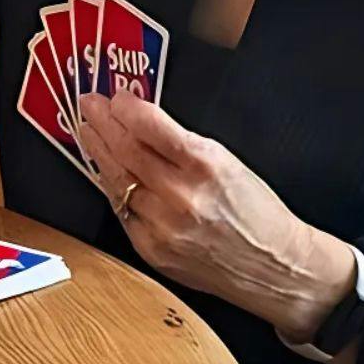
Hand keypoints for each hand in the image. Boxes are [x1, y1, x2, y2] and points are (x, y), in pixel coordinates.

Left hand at [77, 90, 357, 340]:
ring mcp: (162, 226)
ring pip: (116, 180)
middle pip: (125, 150)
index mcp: (205, 166)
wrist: (274, 266)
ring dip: (99, 152)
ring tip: (89, 133)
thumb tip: (141, 120)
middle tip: (90, 106)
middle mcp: (181, 196)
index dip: (125, 108)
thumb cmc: (256, 212)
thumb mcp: (227, 161)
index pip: (149, 127)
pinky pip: (121, 210)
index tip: (116, 97)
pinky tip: (106, 170)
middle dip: (102, 123)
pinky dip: (111, 187)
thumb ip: (181, 142)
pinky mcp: (151, 249)